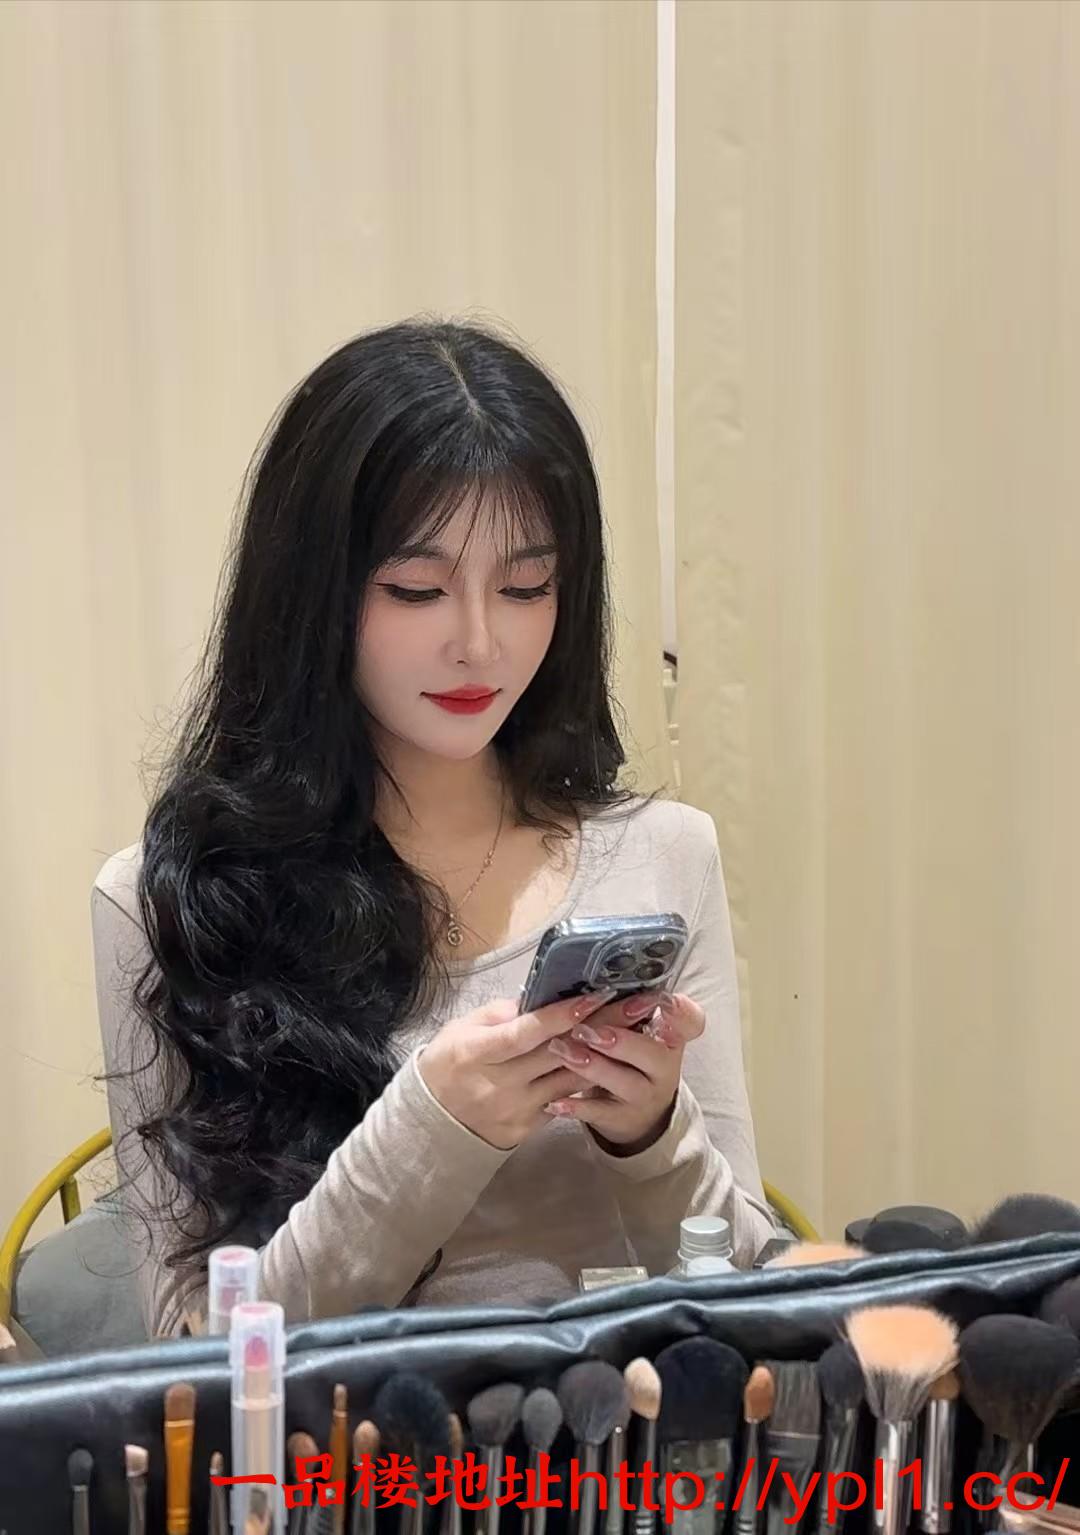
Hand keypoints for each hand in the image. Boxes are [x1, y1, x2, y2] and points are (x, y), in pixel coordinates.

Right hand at [417, 989, 619, 1149]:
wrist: (433, 1122)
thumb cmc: (448, 1062)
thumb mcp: (463, 1029)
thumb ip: (501, 1013)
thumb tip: (542, 997)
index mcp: (477, 1052)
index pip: (526, 1032)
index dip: (562, 1015)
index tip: (597, 996)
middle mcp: (499, 1084)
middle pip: (557, 1053)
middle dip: (601, 1026)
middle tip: (638, 1005)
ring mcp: (515, 1110)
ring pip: (569, 1079)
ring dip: (605, 1054)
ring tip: (636, 1029)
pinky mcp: (528, 1128)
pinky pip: (564, 1101)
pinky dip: (587, 1080)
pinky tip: (613, 1061)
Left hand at [542, 990, 704, 1153]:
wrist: (638, 1113)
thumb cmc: (631, 1059)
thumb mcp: (640, 1034)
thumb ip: (628, 1010)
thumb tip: (594, 978)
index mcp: (671, 1038)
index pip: (690, 1022)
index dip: (681, 1011)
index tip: (663, 999)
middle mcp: (664, 1067)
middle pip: (651, 1053)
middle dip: (618, 1040)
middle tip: (585, 1029)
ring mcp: (645, 1095)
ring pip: (622, 1081)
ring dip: (591, 1066)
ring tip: (561, 1050)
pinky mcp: (622, 1118)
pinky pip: (599, 1112)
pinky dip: (576, 1107)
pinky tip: (554, 1101)